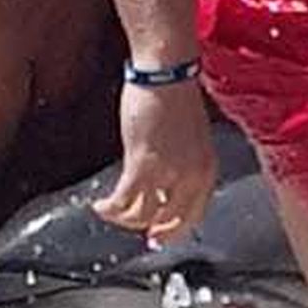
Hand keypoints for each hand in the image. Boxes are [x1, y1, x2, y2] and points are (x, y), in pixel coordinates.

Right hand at [95, 78, 216, 243]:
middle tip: (135, 231)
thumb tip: (162, 183)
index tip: (157, 234)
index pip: (194, 215)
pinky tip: (100, 205)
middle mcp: (192, 177)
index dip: (174, 229)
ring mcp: (169, 173)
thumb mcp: (188, 137)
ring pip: (144, 215)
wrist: (167, 73)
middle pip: (171, 221)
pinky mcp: (143, 164)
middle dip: (151, 229)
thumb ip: (181, 162)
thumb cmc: (176, 95)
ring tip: (108, 212)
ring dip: (123, 219)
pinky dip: (111, 208)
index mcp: (207, 169)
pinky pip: (124, 200)